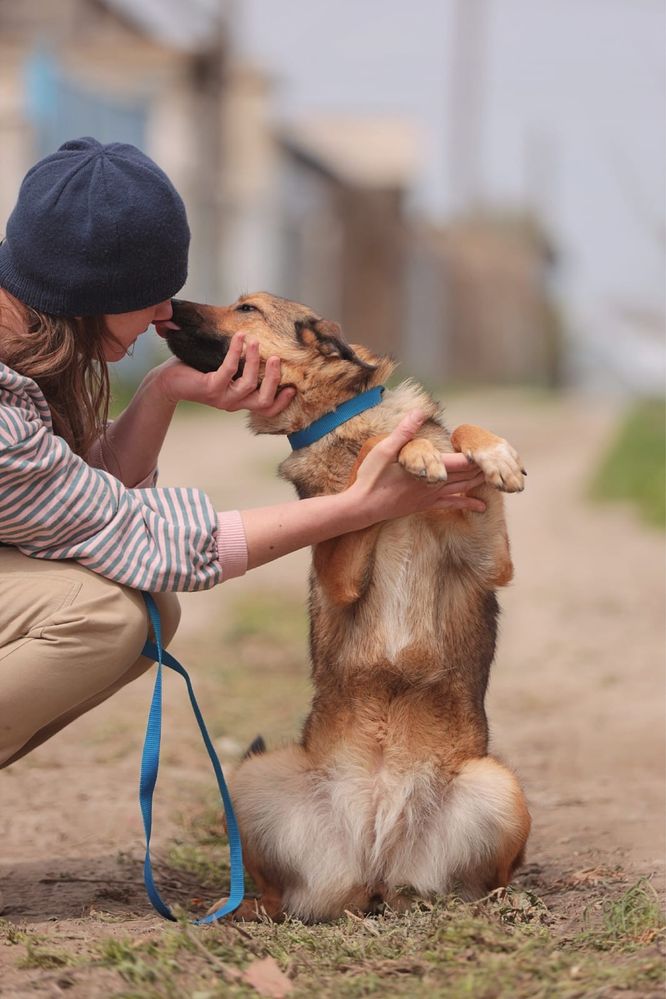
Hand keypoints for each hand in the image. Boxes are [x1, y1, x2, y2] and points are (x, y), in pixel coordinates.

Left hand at [155, 333, 295, 415]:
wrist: (168, 381)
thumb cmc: (197, 372)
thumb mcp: (224, 371)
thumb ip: (241, 367)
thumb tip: (262, 344)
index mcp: (239, 401)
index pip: (267, 408)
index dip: (282, 401)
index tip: (293, 387)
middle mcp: (233, 403)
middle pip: (263, 400)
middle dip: (273, 379)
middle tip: (276, 357)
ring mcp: (222, 398)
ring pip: (249, 385)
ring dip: (253, 361)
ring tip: (254, 341)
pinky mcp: (210, 388)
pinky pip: (229, 369)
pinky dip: (236, 351)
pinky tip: (240, 337)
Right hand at [349, 410, 486, 526]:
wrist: (362, 507)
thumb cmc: (372, 478)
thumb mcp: (385, 449)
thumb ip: (405, 431)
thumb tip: (420, 411)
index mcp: (429, 470)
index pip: (462, 462)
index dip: (479, 457)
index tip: (494, 450)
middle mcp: (434, 485)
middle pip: (468, 476)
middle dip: (485, 468)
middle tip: (504, 462)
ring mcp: (431, 497)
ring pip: (463, 488)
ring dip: (480, 482)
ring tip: (498, 476)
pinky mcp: (425, 505)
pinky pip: (452, 504)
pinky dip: (468, 503)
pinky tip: (481, 506)